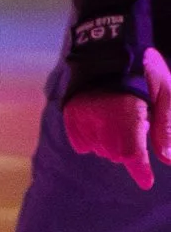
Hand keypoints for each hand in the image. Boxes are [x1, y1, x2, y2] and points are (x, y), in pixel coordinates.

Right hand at [63, 48, 170, 186]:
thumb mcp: (164, 92)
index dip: (139, 170)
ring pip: (101, 150)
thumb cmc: (143, 70)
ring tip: (118, 118)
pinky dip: (94, 140)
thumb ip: (165, 126)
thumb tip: (168, 159)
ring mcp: (82, 119)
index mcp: (126, 112)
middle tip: (138, 121)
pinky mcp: (70, 118)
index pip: (131, 152)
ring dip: (112, 143)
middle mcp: (101, 119)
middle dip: (130, 146)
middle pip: (117, 153)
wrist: (107, 49)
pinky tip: (101, 123)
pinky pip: (84, 145)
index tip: (146, 182)